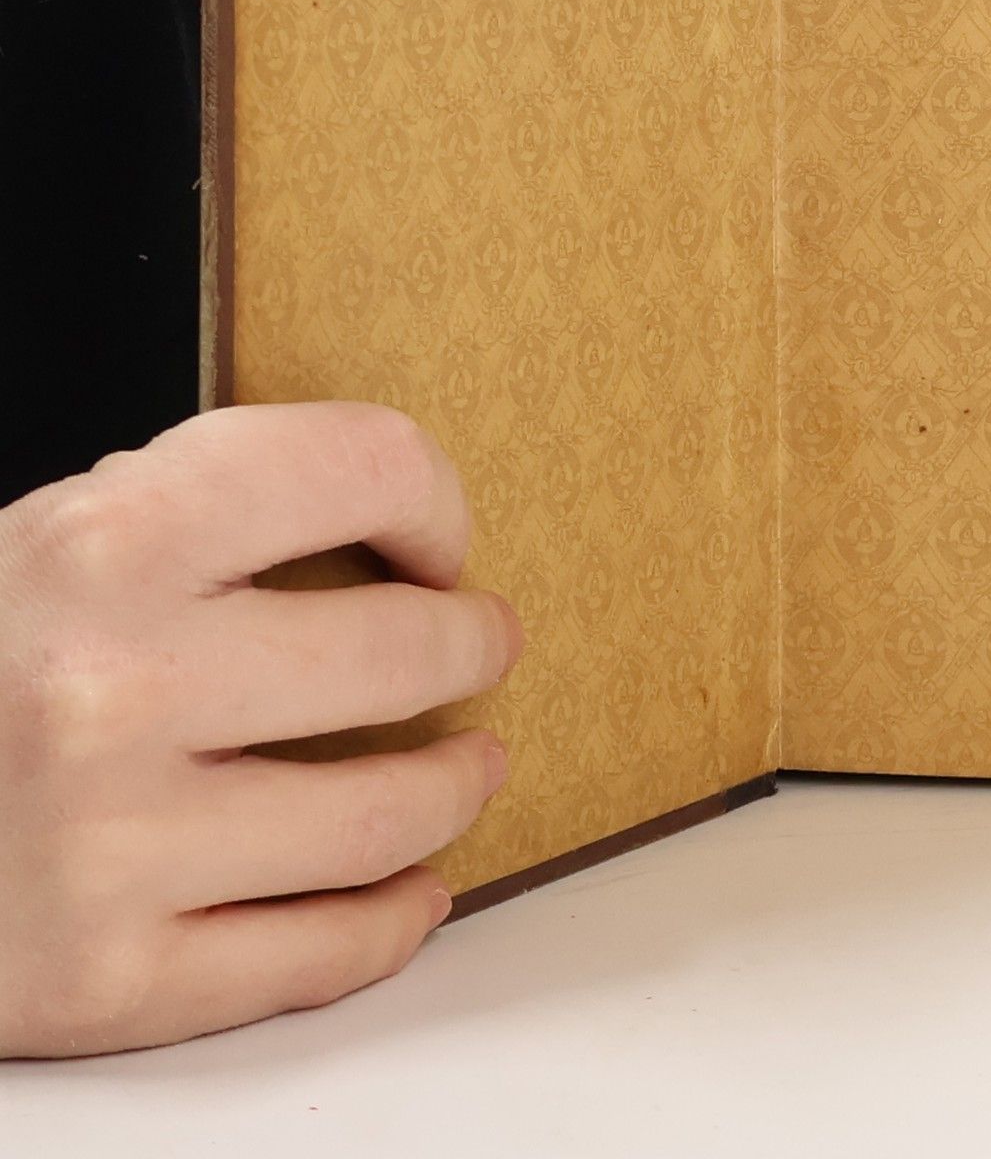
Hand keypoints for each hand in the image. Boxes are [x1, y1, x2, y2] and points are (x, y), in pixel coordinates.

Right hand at [0, 403, 520, 1057]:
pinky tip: (416, 890)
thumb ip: (205, 514)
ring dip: (457, 786)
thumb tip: (392, 520)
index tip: (437, 538)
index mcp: (105, 543)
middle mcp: (109, 688)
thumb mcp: (51, 541)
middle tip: (482, 646)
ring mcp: (107, 846)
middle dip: (470, 647)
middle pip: (400, 652)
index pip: (359, 466)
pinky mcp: (100, 980)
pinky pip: (311, 958)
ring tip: (471, 765)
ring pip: (382, 816)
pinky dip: (391, 921)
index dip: (431, 498)